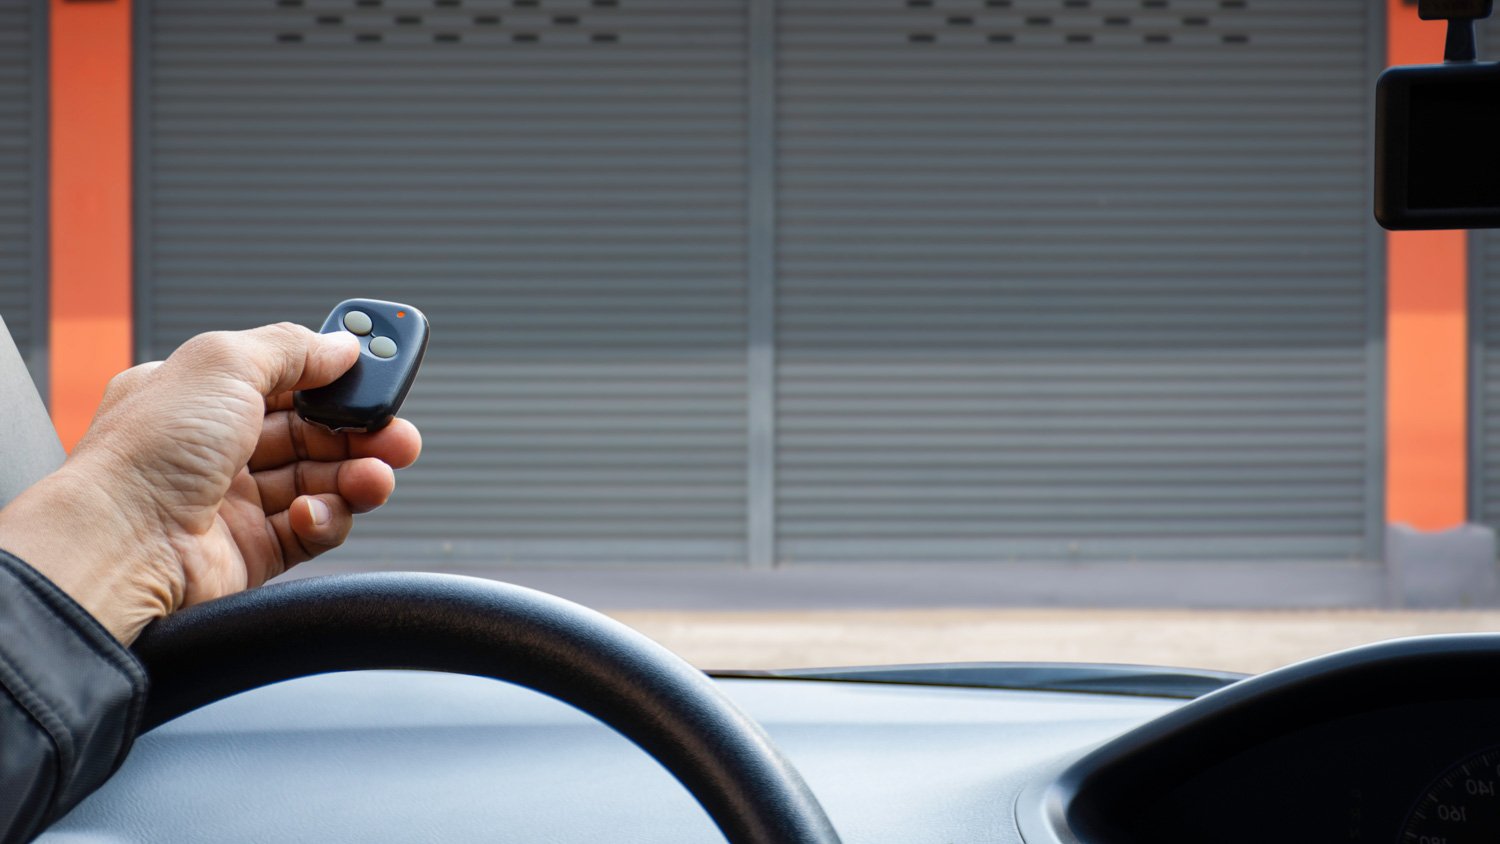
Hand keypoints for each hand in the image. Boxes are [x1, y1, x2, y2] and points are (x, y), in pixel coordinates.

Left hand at [0, 323, 421, 643]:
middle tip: (397, 431)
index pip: (285, 378)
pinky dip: (326, 518)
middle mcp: (216, 448)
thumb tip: (341, 346)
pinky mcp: (253, 551)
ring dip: (358, 475)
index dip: (333, 376)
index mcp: (199, 396)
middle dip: (362, 430)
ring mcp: (235, 502)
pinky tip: (315, 511)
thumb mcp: (225, 363)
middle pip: (314, 432)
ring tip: (378, 474)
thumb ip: (292, 348)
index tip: (376, 373)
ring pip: (321, 481)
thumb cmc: (148, 454)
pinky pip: (311, 529)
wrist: (123, 547)